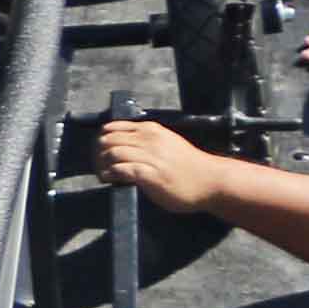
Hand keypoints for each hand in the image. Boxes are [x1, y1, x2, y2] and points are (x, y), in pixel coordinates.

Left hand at [95, 116, 221, 210]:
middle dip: (97, 153)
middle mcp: (148, 139)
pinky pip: (120, 170)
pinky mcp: (149, 174)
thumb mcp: (167, 143)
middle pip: (108, 140)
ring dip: (101, 165)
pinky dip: (110, 174)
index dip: (101, 140)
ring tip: (103, 174)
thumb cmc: (189, 165)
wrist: (210, 180)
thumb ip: (147, 142)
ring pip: (111, 153)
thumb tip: (125, 146)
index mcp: (151, 130)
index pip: (113, 127)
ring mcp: (149, 156)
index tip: (99, 151)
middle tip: (98, 165)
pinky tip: (110, 180)